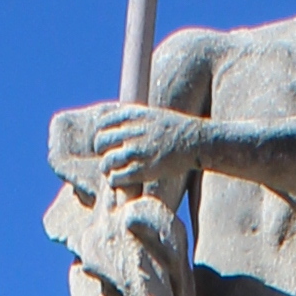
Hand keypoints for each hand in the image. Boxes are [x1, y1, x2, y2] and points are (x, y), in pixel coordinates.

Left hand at [91, 100, 207, 191]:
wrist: (195, 141)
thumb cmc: (175, 129)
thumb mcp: (151, 114)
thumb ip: (133, 118)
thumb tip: (118, 122)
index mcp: (132, 115)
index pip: (102, 124)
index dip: (103, 135)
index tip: (109, 143)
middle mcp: (131, 131)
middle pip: (100, 142)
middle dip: (102, 152)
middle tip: (111, 159)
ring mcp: (135, 151)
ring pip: (106, 162)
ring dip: (107, 169)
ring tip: (114, 172)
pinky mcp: (141, 170)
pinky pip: (116, 178)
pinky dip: (115, 181)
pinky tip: (122, 181)